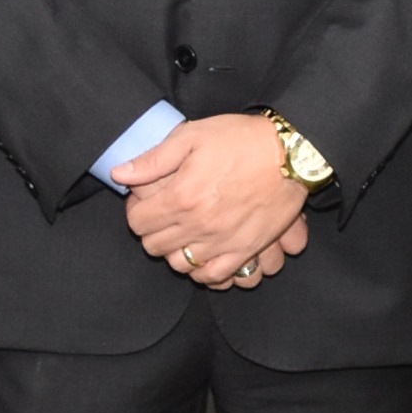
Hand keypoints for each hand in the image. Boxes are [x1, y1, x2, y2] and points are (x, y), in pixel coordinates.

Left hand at [120, 113, 311, 287]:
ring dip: (175, 251)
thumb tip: (120, 174)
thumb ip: (153, 159)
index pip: (138, 222)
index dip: (136, 211)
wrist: (291, 153)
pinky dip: (202, 271)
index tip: (145, 202)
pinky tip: (203, 254)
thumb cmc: (242, 139)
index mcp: (182, 196)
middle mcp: (199, 224)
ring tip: (182, 234)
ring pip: (180, 265)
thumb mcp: (193, 136)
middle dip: (152, 231)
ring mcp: (223, 241)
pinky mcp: (246, 250)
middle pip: (155, 246)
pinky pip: (214, 276)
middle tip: (163, 216)